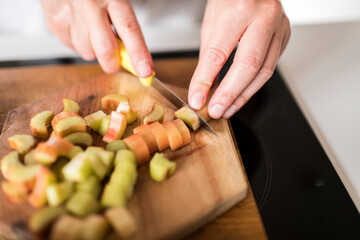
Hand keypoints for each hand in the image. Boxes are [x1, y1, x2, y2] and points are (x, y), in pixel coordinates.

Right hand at [39, 0, 152, 75]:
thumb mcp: (115, 0)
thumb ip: (124, 27)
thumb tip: (131, 57)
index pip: (129, 29)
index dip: (138, 53)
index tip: (145, 71)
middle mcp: (89, 4)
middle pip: (105, 49)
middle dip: (112, 62)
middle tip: (115, 61)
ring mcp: (69, 13)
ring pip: (87, 53)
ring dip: (94, 51)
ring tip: (93, 31)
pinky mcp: (54, 22)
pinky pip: (71, 47)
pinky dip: (78, 44)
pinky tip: (79, 27)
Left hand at [188, 0, 289, 118]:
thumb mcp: (212, 22)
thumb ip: (210, 56)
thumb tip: (205, 87)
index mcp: (239, 8)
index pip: (218, 53)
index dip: (205, 80)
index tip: (197, 98)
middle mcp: (264, 16)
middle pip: (248, 65)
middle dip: (229, 94)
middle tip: (215, 110)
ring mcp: (279, 26)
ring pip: (264, 71)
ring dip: (243, 95)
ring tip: (227, 109)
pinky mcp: (285, 36)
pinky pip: (271, 66)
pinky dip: (254, 84)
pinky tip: (241, 94)